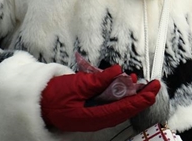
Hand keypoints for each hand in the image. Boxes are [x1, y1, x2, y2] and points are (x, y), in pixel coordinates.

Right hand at [41, 65, 160, 131]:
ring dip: (130, 92)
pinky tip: (123, 81)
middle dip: (140, 96)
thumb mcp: (76, 85)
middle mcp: (98, 119)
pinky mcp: (93, 108)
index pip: (124, 109)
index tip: (153, 89)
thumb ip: (98, 80)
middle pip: (125, 108)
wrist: (37, 103)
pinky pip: (110, 101)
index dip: (141, 99)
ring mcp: (96, 114)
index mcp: (94, 117)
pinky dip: (119, 91)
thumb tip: (117, 72)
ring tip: (140, 80)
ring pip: (119, 104)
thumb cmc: (54, 96)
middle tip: (153, 84)